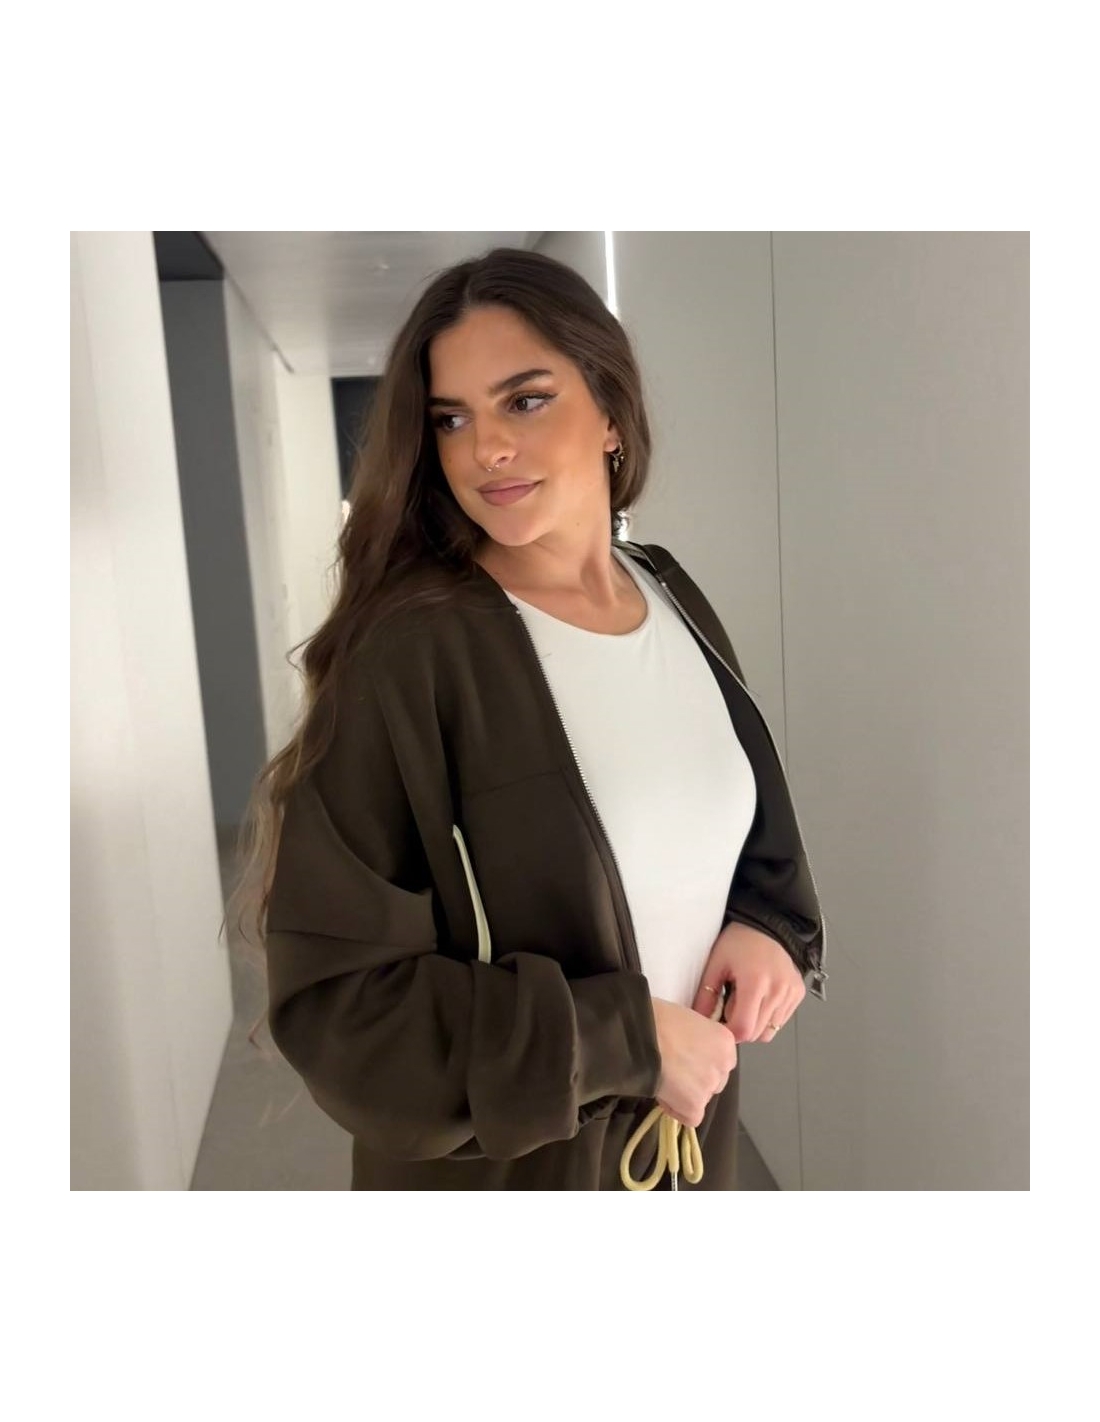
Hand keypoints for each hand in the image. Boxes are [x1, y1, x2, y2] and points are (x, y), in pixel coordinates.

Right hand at [650, 997, 737, 1127]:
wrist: (640, 1036)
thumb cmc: (658, 1019)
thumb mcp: (688, 1020)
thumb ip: (698, 1038)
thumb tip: (689, 1049)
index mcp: (725, 1040)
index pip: (721, 1060)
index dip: (701, 1061)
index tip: (683, 1058)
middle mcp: (723, 1065)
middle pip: (715, 1081)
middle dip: (697, 1079)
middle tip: (674, 1071)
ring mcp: (710, 1086)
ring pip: (702, 1098)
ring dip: (686, 1094)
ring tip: (663, 1081)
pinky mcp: (695, 1105)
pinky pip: (691, 1117)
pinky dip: (677, 1110)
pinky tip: (663, 1095)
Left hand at [692, 921, 805, 1042]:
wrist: (766, 926)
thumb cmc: (740, 941)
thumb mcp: (716, 963)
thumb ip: (706, 995)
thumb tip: (700, 1020)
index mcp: (755, 982)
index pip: (744, 1029)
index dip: (728, 1032)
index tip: (720, 1023)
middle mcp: (778, 990)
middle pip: (756, 1034)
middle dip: (740, 1028)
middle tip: (730, 1007)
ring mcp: (791, 993)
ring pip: (769, 1032)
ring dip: (754, 1025)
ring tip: (745, 1001)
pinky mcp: (798, 994)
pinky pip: (780, 1022)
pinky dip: (767, 1018)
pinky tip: (759, 999)